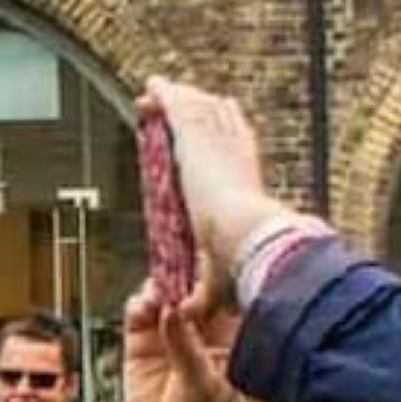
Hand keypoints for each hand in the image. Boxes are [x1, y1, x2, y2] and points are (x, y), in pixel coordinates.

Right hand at [120, 268, 239, 401]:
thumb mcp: (200, 383)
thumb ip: (184, 345)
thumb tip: (171, 308)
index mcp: (228, 340)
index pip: (222, 299)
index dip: (213, 279)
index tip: (206, 259)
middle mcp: (199, 334)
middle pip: (190, 293)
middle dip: (182, 277)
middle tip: (175, 263)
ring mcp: (168, 338)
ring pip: (163, 300)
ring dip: (159, 290)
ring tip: (157, 289)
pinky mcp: (140, 347)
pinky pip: (137, 317)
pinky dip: (137, 306)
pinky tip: (142, 304)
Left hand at [139, 76, 289, 279]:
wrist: (249, 240)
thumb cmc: (245, 261)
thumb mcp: (217, 280)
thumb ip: (198, 296)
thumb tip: (184, 315)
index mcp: (243, 186)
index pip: (235, 152)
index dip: (225, 136)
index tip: (219, 124)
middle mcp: (234, 160)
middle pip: (215, 125)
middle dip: (196, 110)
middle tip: (178, 99)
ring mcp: (216, 148)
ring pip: (197, 114)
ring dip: (176, 101)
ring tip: (157, 90)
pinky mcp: (196, 142)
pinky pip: (178, 111)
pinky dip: (165, 97)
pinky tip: (151, 86)